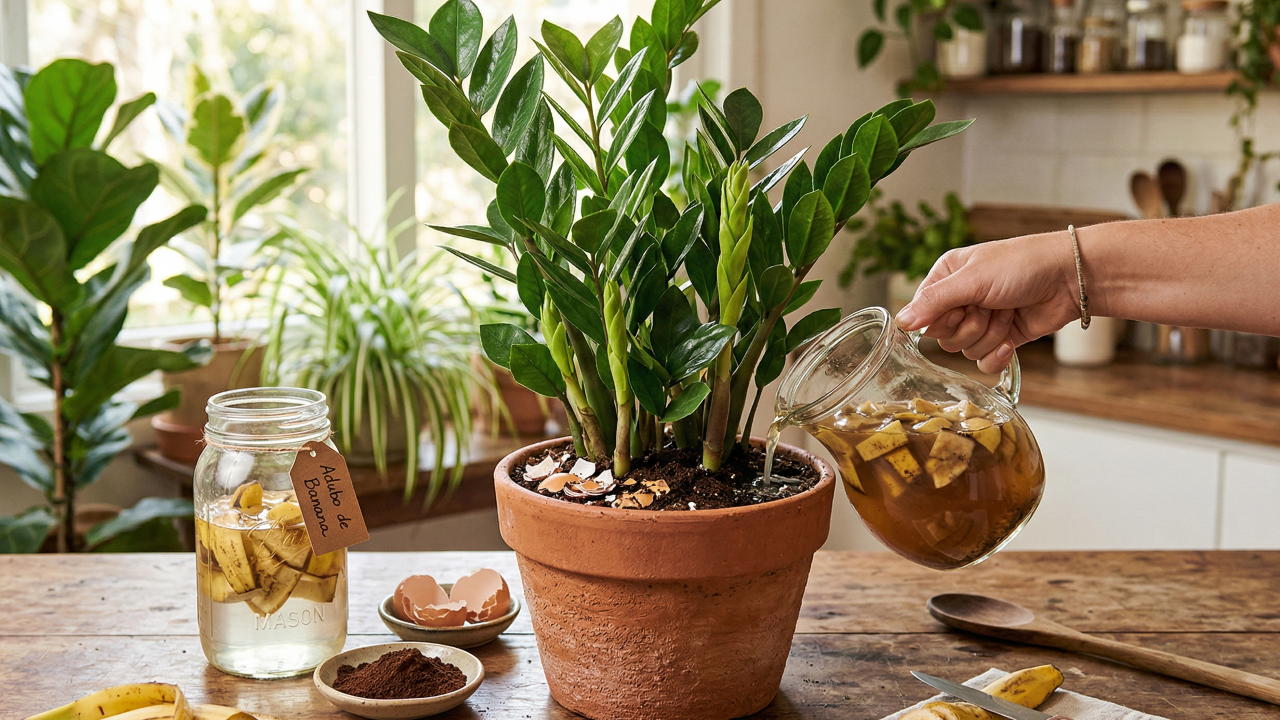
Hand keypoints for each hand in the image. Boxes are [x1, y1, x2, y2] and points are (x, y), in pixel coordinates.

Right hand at [895, 232, 1082, 372]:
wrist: (1070, 278)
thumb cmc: (1023, 265)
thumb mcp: (972, 279)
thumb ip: (934, 302)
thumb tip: (900, 322)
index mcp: (947, 277)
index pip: (922, 314)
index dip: (940, 319)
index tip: (960, 308)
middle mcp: (960, 299)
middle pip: (943, 337)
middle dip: (969, 327)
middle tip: (988, 308)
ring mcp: (981, 320)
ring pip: (964, 350)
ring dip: (989, 335)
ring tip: (1007, 313)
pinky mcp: (1001, 339)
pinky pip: (983, 363)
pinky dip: (997, 355)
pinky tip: (1010, 341)